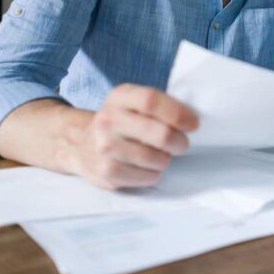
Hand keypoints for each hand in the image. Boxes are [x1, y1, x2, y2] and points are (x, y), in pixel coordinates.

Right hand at [73, 84, 198, 188]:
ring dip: (166, 159)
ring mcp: (105, 147)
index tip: (193, 123)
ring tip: (160, 155)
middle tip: (181, 144)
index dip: (178, 113)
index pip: (151, 101)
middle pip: (160, 134)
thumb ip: (157, 105)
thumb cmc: (120, 122)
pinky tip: (147, 167)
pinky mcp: (106, 172)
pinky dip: (154, 174)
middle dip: (180, 142)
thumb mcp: (131, 103)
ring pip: (156, 159)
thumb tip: (191, 119)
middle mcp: (108, 120)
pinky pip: (147, 176)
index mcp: (119, 97)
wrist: (80, 145)